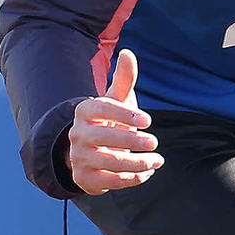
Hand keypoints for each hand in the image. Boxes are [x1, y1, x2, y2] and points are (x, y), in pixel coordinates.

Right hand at [66, 49, 163, 194]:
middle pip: (105, 137)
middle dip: (132, 140)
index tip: (148, 120)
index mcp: (84, 111)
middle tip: (154, 142)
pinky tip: (147, 172)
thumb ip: (124, 79)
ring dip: (137, 162)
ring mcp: (78, 158)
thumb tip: (128, 53)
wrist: (89, 152)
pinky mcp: (84, 179)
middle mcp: (77, 134)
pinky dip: (132, 178)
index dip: (126, 114)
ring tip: (157, 160)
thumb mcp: (116, 100)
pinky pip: (110, 181)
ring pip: (110, 162)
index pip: (103, 109)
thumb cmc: (109, 121)